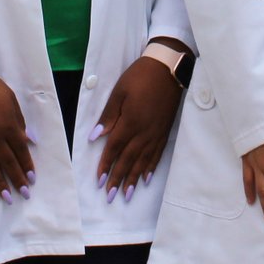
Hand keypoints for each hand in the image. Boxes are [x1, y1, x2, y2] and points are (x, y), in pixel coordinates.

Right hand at [0, 34, 33, 201]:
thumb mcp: (9, 97)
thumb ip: (19, 120)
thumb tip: (29, 139)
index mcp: (8, 124)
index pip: (21, 150)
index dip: (27, 164)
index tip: (33, 178)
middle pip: (8, 162)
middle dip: (18, 179)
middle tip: (25, 194)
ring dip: (1, 184)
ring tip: (8, 198)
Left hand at [91, 44, 186, 202]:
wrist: (169, 67)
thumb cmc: (141, 76)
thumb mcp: (120, 91)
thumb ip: (109, 115)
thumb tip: (95, 137)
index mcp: (130, 122)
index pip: (115, 149)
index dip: (106, 165)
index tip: (99, 181)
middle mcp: (144, 132)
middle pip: (129, 160)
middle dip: (118, 179)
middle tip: (110, 196)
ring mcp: (156, 132)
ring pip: (143, 161)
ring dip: (134, 178)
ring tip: (127, 194)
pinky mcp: (165, 130)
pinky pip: (157, 153)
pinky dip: (151, 167)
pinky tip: (147, 178)